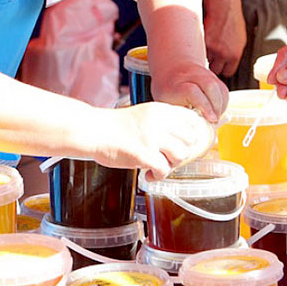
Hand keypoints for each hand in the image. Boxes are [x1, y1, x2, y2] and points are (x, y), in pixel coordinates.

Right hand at [93, 104, 214, 179]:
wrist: (94, 131)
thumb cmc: (115, 127)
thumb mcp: (143, 114)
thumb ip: (163, 122)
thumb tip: (186, 137)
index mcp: (160, 109)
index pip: (191, 119)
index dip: (191, 134)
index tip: (185, 143)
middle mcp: (159, 121)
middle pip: (190, 139)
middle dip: (182, 151)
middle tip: (168, 157)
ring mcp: (152, 137)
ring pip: (181, 155)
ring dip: (171, 164)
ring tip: (157, 165)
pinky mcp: (144, 154)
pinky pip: (164, 169)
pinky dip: (158, 176)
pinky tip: (147, 174)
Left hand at [150, 58, 228, 123]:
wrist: (170, 68)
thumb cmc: (166, 89)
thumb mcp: (164, 103)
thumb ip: (174, 116)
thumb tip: (185, 136)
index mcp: (176, 85)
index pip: (192, 92)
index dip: (203, 106)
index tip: (210, 119)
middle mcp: (191, 76)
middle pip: (210, 86)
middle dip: (216, 106)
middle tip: (213, 121)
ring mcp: (204, 74)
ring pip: (220, 88)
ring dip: (221, 106)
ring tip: (214, 118)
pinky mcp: (213, 76)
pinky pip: (223, 89)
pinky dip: (223, 102)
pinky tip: (216, 111)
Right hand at [203, 0, 246, 76]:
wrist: (223, 8)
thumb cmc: (232, 21)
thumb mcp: (240, 40)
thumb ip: (233, 53)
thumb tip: (228, 62)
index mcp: (235, 55)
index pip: (227, 72)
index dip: (223, 68)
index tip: (221, 65)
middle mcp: (223, 53)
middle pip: (215, 69)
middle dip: (213, 64)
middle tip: (213, 55)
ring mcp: (212, 48)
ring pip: (205, 60)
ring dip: (206, 55)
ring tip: (208, 45)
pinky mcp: (202, 42)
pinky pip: (199, 51)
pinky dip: (199, 47)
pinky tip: (204, 40)